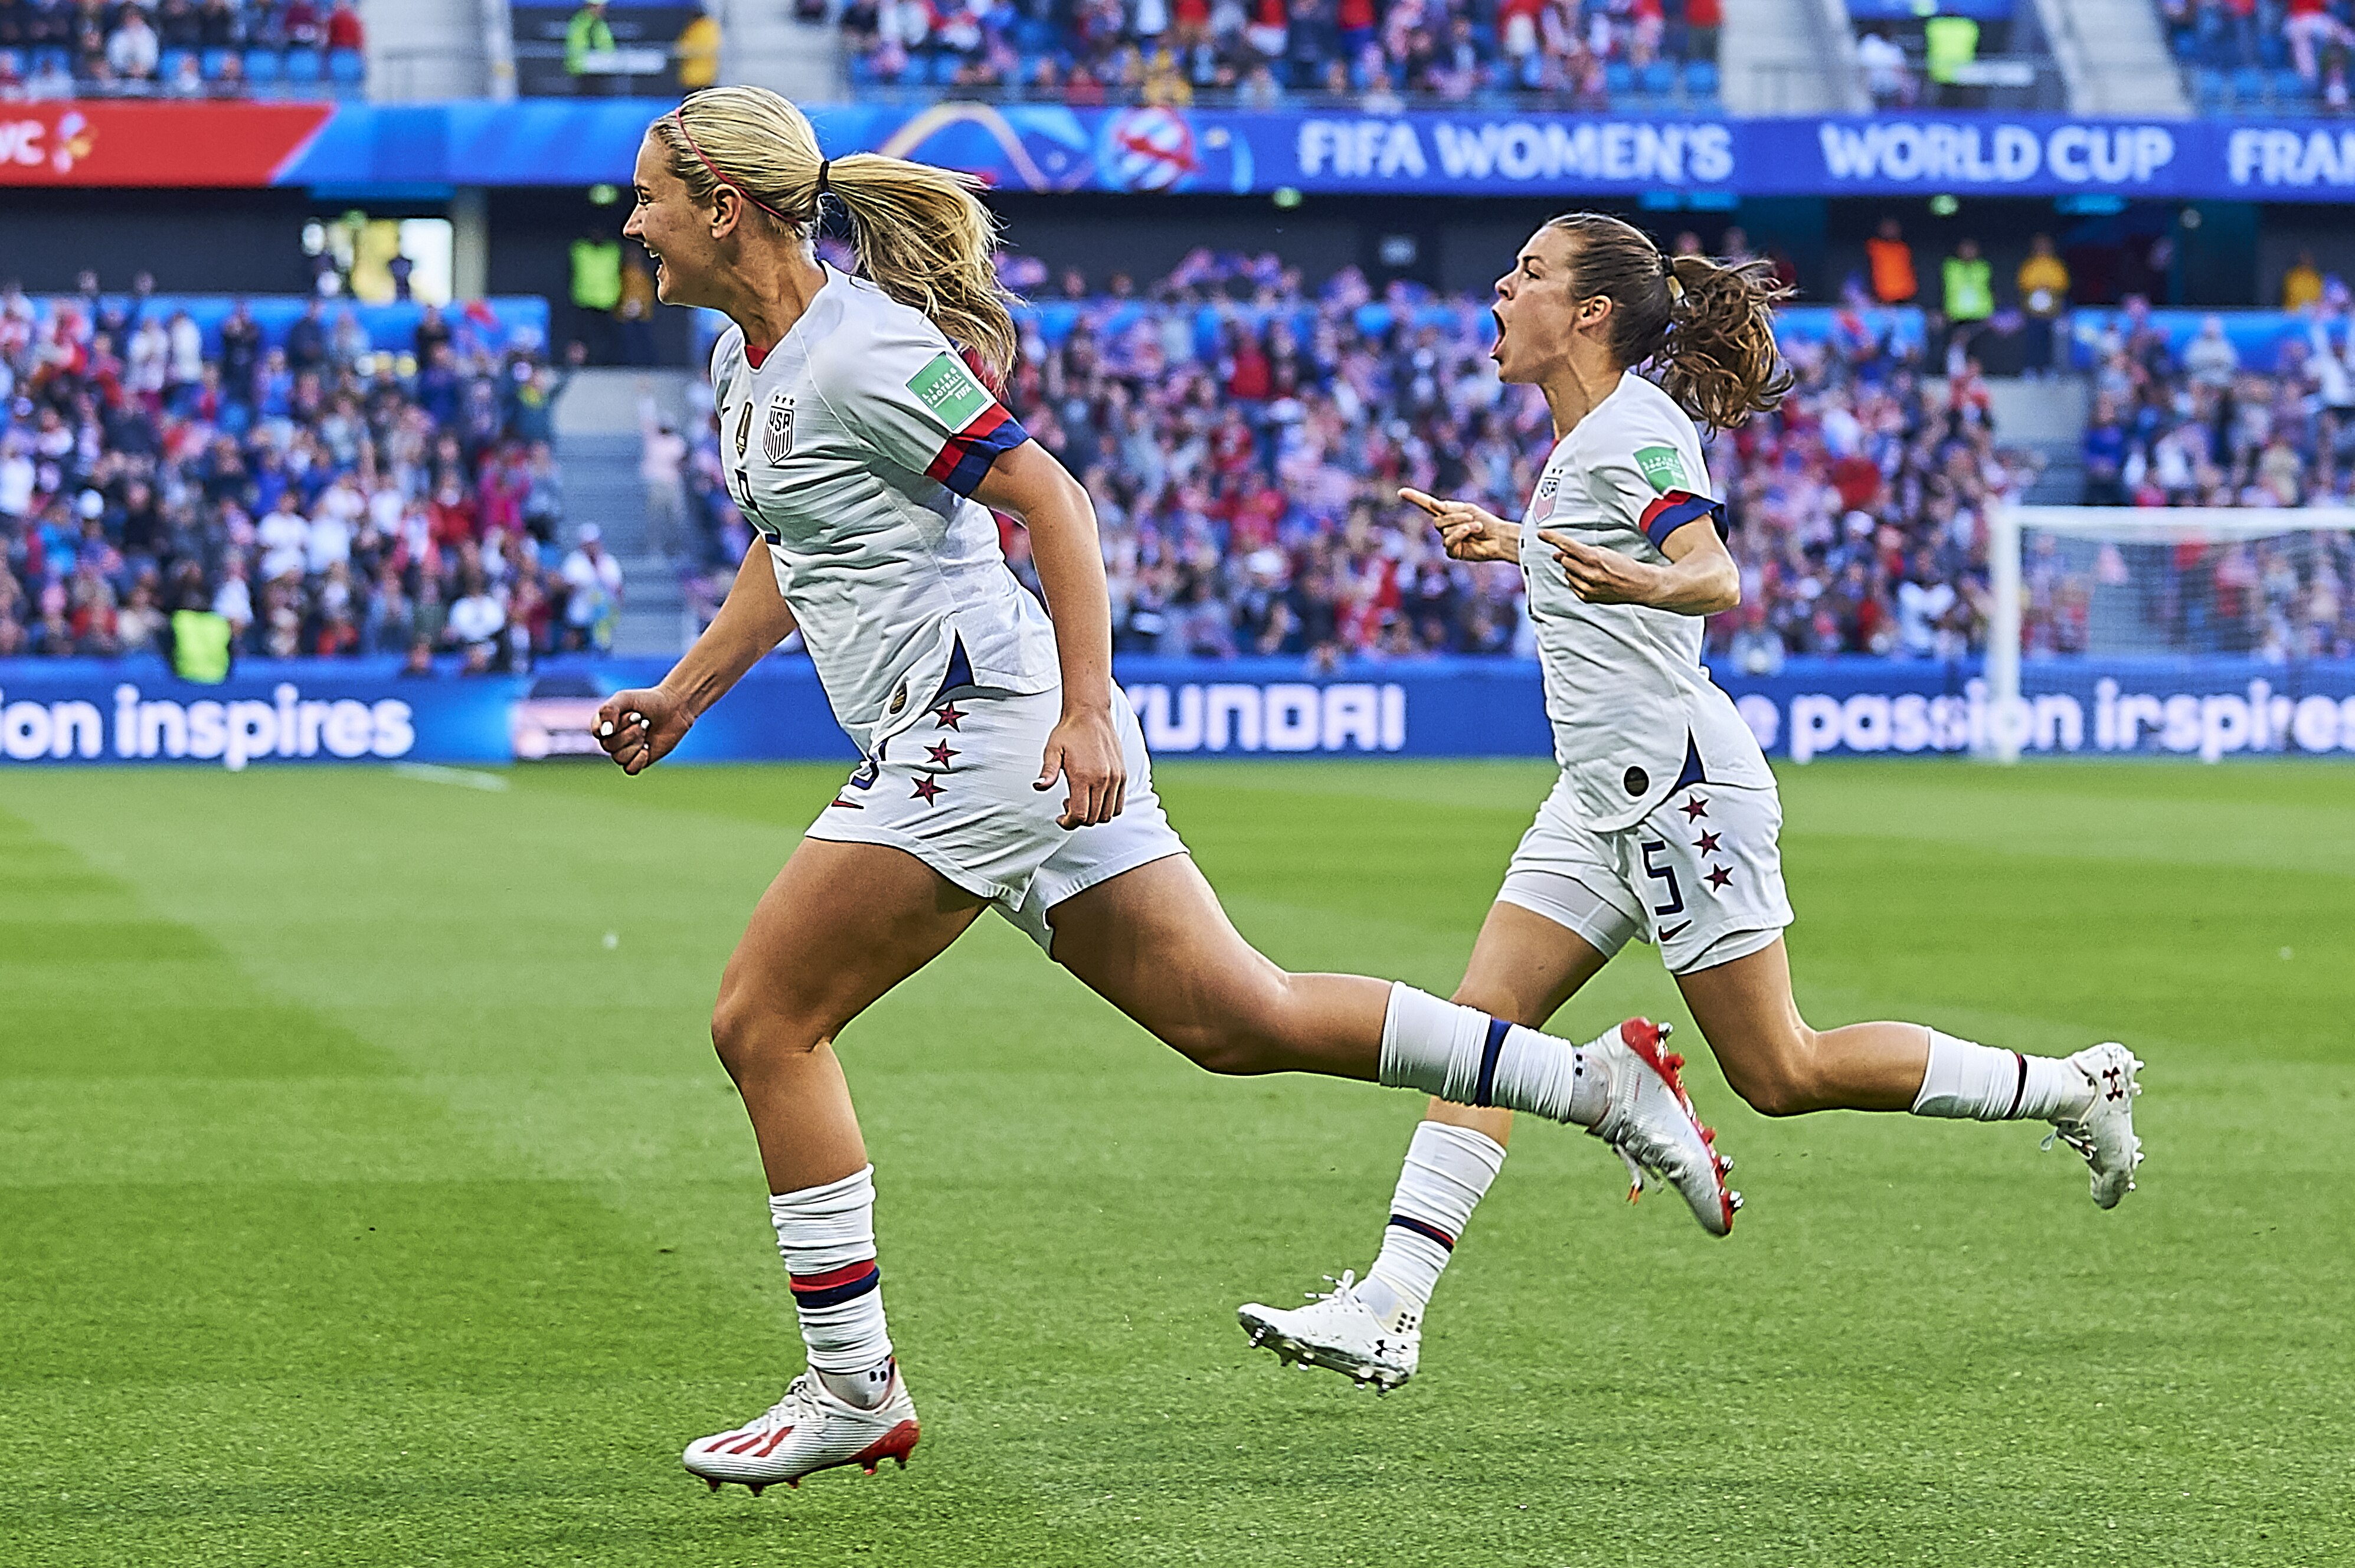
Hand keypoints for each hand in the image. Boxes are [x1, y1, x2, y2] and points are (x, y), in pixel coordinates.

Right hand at [594, 687, 691, 774]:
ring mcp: (625, 751)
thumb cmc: (647, 701)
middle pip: (609, 746)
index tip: (632, 713)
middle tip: (644, 721)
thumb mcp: (625, 698)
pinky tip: (647, 747)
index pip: (598, 732)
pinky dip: (639, 759)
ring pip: (619, 758)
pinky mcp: (639, 760)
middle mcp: (612, 739)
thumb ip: (609, 710)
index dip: (615, 725)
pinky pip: (630, 769)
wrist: (674, 708)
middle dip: (630, 733)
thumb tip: (604, 733)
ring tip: (647, 730)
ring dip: (636, 743)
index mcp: (604, 723)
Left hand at [1035, 704, 1124, 828]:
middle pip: (1094, 819)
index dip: (1068, 823)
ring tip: (1081, 800)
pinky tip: (1094, 796)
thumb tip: (1039, 787)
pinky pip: (1118, 805)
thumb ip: (1048, 771)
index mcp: (1083, 776)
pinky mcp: (1122, 775)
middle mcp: (1103, 780)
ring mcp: (1115, 778)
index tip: (1059, 818)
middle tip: (1066, 804)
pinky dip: (1107, 809)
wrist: (1091, 713)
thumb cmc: (1069, 732)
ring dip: (1093, 815)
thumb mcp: (1052, 750)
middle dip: (1078, 819)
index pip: (1080, 815)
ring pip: (1108, 815)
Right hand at [1400, 487, 1517, 562]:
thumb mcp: (1466, 509)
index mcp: (1447, 514)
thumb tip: (1434, 506)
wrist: (1499, 537)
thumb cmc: (1486, 522)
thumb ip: (1449, 508)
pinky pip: (1449, 542)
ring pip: (1445, 531)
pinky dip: (1460, 534)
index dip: (1415, 498)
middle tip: (1471, 518)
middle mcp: (1445, 528)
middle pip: (1437, 521)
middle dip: (1455, 517)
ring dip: (1463, 525)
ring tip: (1477, 527)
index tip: (1401, 492)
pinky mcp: (1453, 552)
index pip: (1427, 505)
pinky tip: (1472, 532)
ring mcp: (1448, 540)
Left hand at [1537, 530, 1663, 605]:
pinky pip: (1572, 586)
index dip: (1553, 538)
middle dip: (1569, 557)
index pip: (1568, 546)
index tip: (1541, 534)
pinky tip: (1590, 579)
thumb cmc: (1624, 566)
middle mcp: (1589, 574)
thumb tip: (1557, 554)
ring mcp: (1588, 588)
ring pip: (1567, 574)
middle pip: (1565, 561)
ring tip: (1591, 569)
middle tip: (1581, 557)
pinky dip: (1577, 581)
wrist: (1639, 585)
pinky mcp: (1587, 598)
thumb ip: (1580, 552)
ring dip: (1574, 569)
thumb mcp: (1605, 552)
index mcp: (1594, 559)